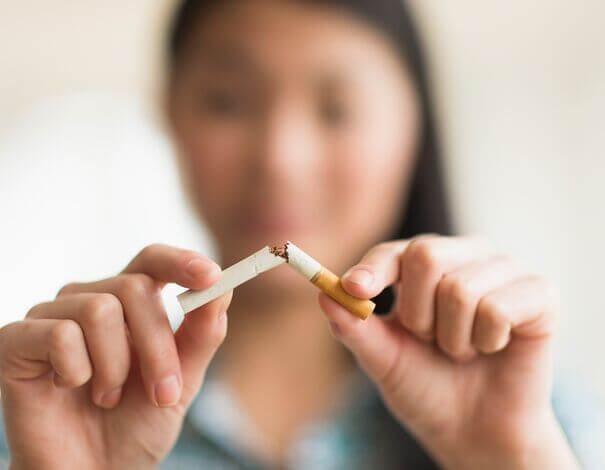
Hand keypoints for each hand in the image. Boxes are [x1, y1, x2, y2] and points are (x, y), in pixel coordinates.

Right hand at [0, 244, 230, 469]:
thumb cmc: (136, 425)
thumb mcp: (181, 382)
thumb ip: (201, 336)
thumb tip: (221, 288)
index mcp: (130, 303)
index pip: (152, 260)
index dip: (181, 262)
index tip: (211, 276)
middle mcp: (90, 299)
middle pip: (134, 288)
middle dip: (158, 347)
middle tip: (164, 394)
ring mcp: (52, 316)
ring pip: (99, 310)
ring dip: (115, 368)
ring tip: (108, 397)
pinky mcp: (17, 340)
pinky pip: (60, 335)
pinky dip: (76, 372)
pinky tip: (68, 389)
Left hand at [319, 236, 579, 469]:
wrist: (475, 431)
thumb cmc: (427, 388)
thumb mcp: (383, 360)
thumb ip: (355, 328)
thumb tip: (323, 293)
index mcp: (426, 265)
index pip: (394, 252)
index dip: (373, 269)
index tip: (355, 289)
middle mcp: (465, 256)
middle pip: (426, 254)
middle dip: (417, 314)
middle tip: (430, 341)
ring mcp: (504, 270)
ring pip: (460, 288)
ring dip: (453, 337)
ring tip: (463, 351)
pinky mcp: (539, 293)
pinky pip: (497, 306)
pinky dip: (487, 341)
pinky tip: (494, 348)